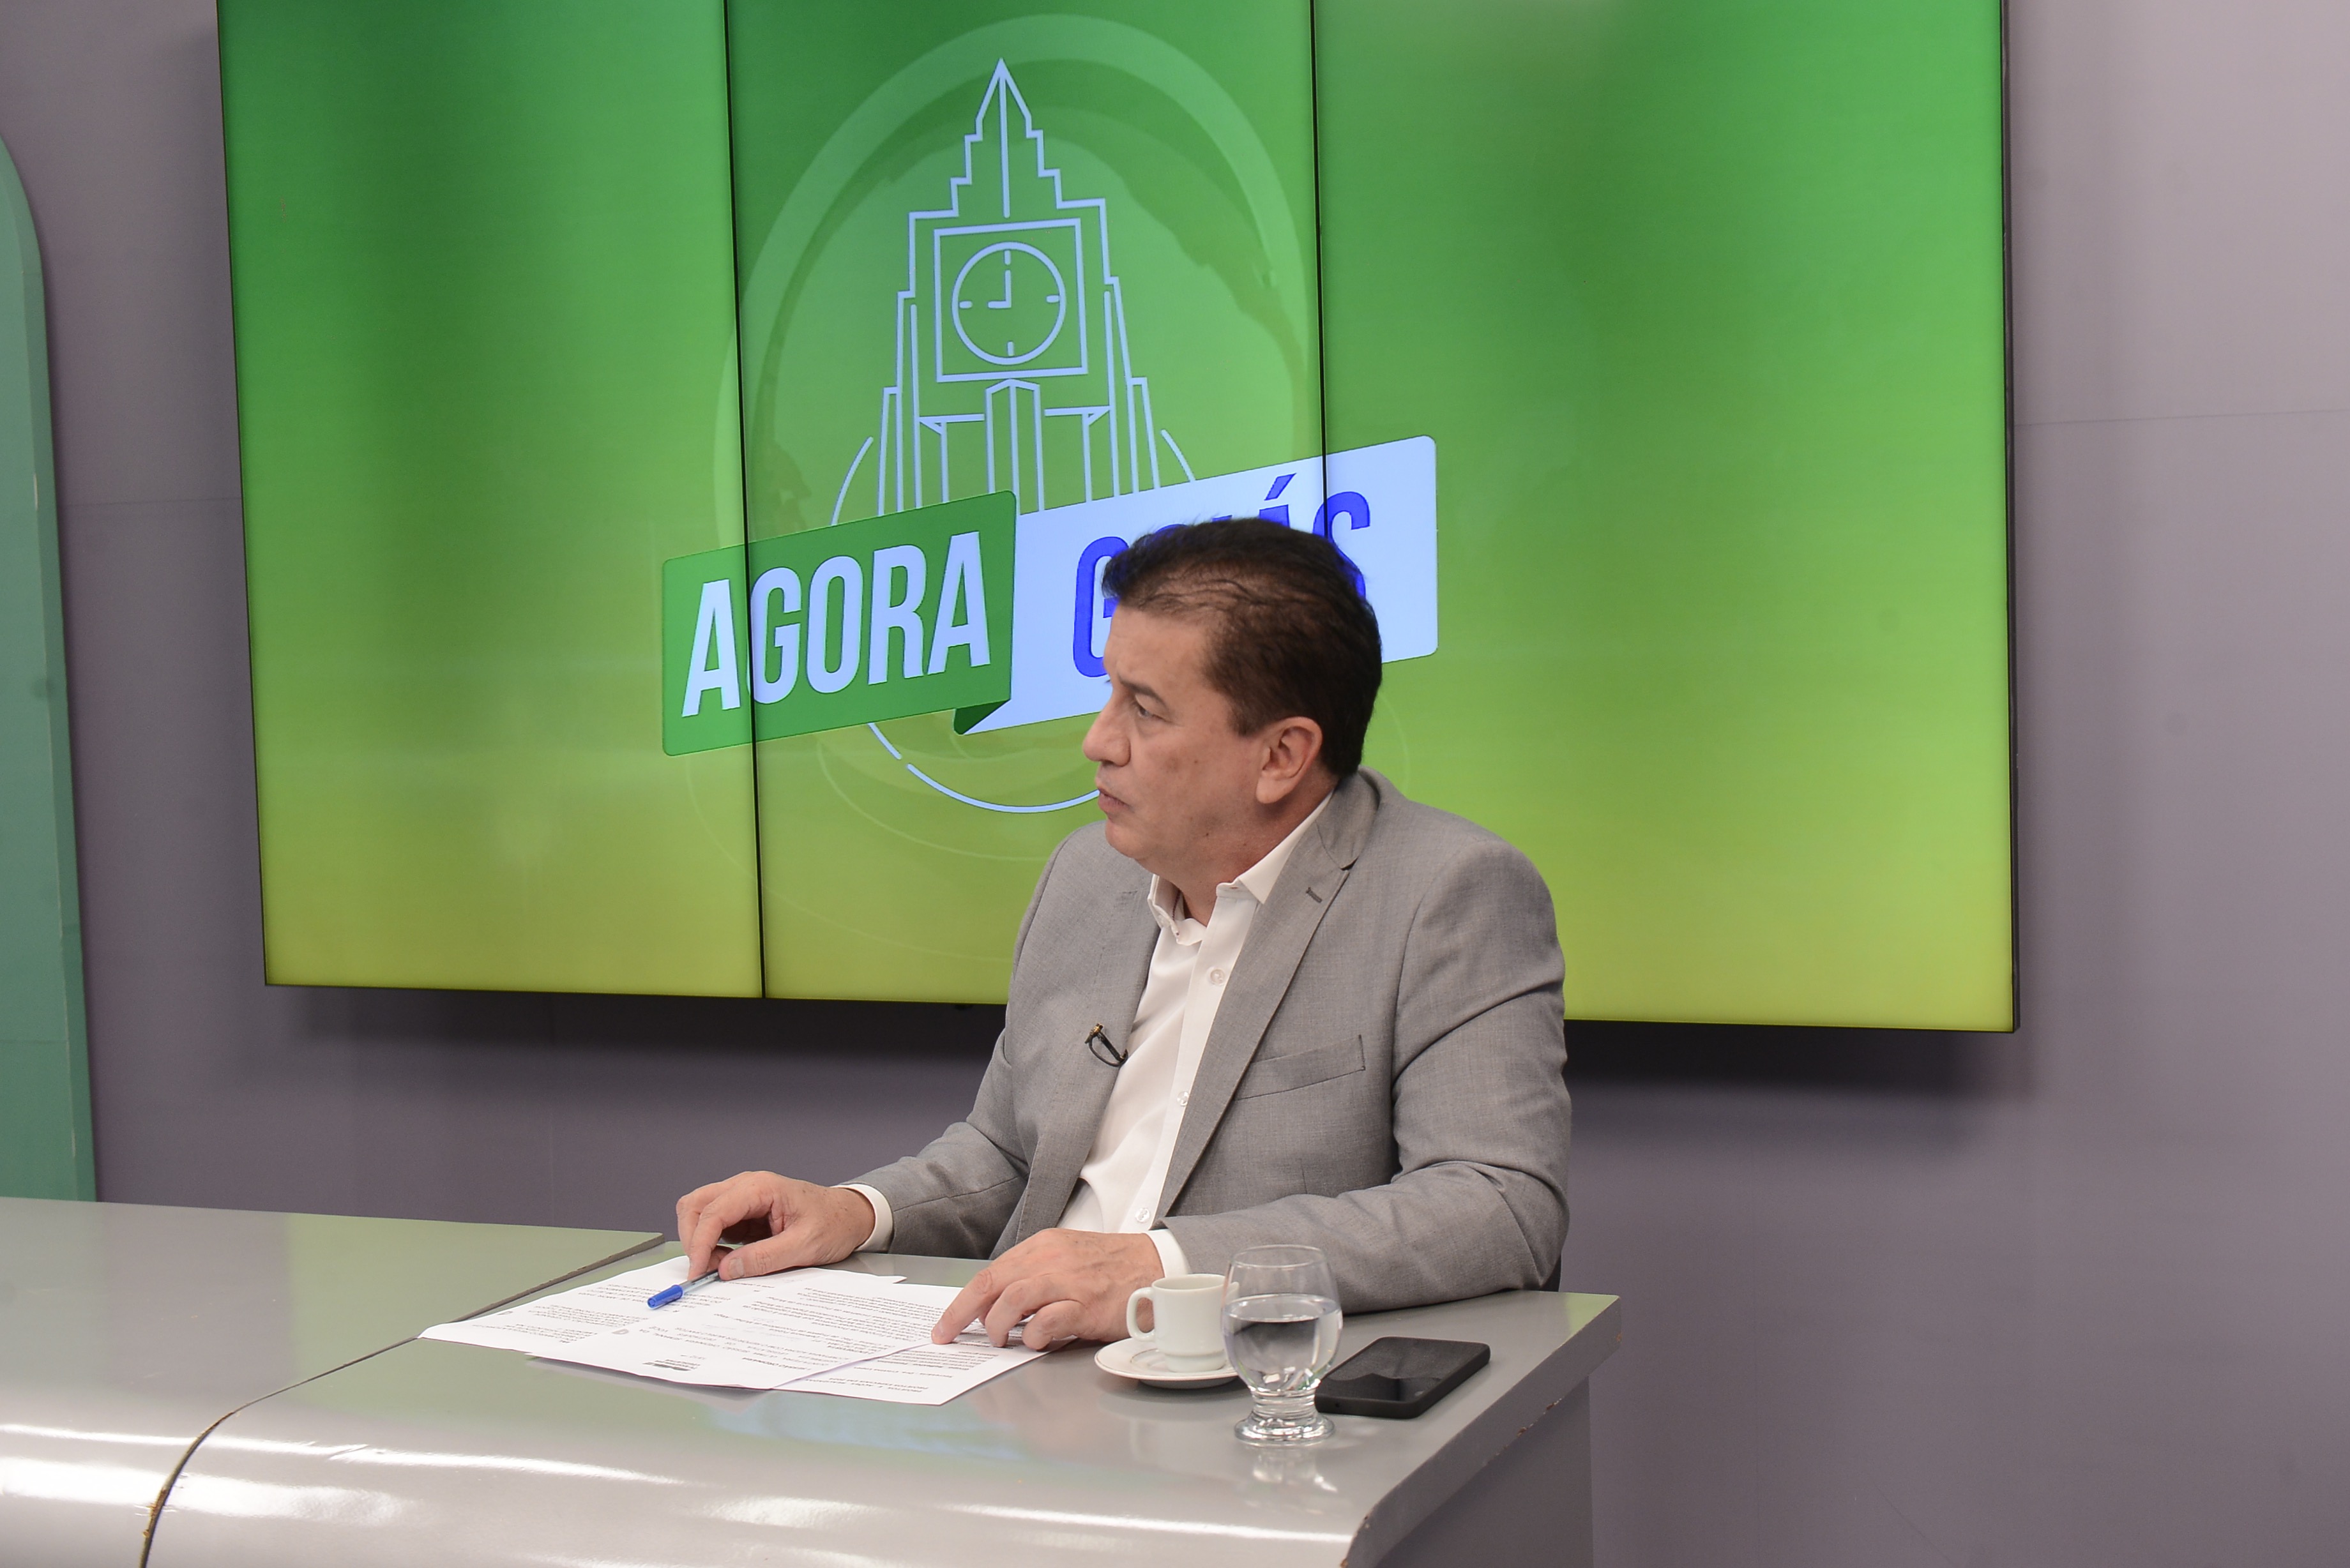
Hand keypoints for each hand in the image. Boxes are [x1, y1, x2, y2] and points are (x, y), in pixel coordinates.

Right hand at [674, 1172, 874, 1280]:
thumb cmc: (833, 1223)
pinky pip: (714, 1226)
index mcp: (761, 1188)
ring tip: (721, 1266)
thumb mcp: (804, 1246)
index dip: (700, 1242)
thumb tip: (726, 1270)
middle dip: (693, 1238)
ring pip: (700, 1213)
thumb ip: (764, 1258)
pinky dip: (712, 1245)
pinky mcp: (743, 1214)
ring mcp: (742, 1199)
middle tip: (704, 1270)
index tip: (698, 1271)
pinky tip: (729, 1261)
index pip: (714, 1211)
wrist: (850, 1216)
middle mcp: (746, 1187)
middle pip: (696, 1205)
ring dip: (701, 1241)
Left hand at [930, 1229, 1162, 1350]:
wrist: (1156, 1265)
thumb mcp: (1066, 1258)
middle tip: (949, 1336)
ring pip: (1014, 1299)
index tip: (946, 1325)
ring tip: (1000, 1341)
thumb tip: (996, 1307)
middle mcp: (1051, 1259)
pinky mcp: (1089, 1305)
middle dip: (963, 1314)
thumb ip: (1032, 1276)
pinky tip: (1037, 1342)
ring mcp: (1070, 1281)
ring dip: (999, 1324)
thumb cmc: (1110, 1267)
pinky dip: (1035, 1334)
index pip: (991, 1273)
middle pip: (993, 1284)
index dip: (962, 1302)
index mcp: (1043, 1246)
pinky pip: (1049, 1320)